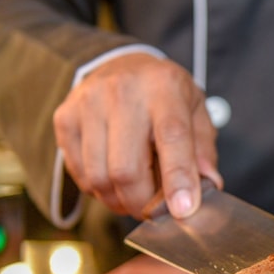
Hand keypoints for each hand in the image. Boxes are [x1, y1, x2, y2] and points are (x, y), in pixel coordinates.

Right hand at [53, 52, 221, 219]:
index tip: (183, 210)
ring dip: (120, 201)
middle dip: (143, 203)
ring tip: (134, 193)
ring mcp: (88, 103)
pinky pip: (81, 175)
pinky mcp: (65, 118)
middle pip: (127, 170)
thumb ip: (203, 149)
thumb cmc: (163, 94)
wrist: (120, 64)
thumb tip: (209, 185)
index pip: (172, 137)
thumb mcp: (195, 110)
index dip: (178, 179)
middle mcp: (122, 91)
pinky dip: (99, 190)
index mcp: (164, 87)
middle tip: (153, 209)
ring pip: (100, 178)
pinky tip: (112, 177)